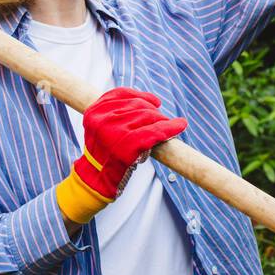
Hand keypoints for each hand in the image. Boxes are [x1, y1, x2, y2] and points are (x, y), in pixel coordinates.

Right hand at [54, 87, 186, 223]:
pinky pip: (155, 132)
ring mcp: (114, 134)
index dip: (141, 96)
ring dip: (163, 120)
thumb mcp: (101, 128)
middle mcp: (102, 121)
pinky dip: (170, 128)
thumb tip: (150, 102)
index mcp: (94, 112)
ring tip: (169, 125)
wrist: (96, 180)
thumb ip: (116, 112)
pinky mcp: (128, 147)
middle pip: (137, 105)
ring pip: (148, 116)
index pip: (121, 94)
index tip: (155, 102)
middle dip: (154, 111)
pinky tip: (180, 126)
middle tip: (163, 120)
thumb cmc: (104, 153)